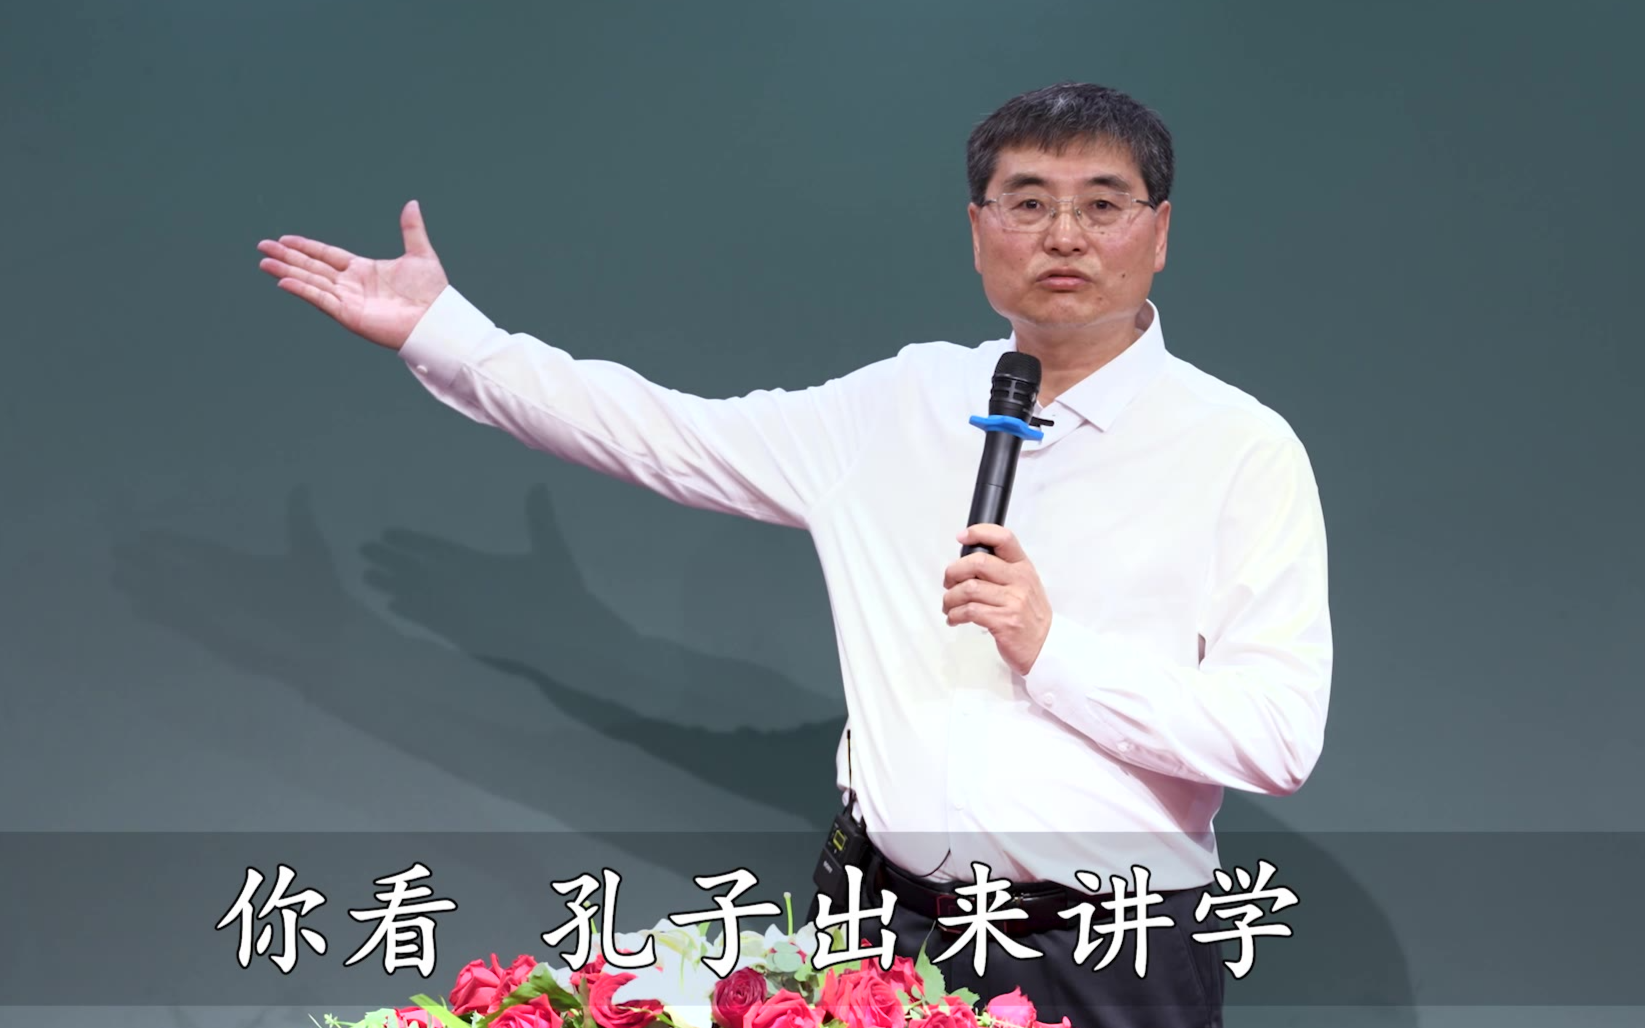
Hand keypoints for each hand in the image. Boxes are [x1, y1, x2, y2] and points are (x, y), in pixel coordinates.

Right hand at [256, 199, 448, 350]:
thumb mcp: (420, 254)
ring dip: (287, 271)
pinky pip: (321, 299)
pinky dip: (302, 290)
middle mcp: (351, 285)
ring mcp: (348, 300)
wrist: (437, 318)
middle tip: (263, 247)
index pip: (327, 255)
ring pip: (311, 281)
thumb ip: (411, 229)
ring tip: (264, 263)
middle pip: (312, 267)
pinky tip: (284, 281)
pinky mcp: (349, 315)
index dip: (306, 247)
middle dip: (287, 257)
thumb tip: (412, 203)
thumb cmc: (432, 292)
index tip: (284, 239)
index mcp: (363, 270)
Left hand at [943, 523, 1052, 675]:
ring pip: (969, 588)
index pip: (1004, 539)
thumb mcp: (1024, 585)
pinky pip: (969, 611)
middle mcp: (1019, 581)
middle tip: (948, 582)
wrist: (1045, 646)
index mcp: (1023, 567)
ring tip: (949, 605)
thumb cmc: (1029, 616)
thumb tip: (968, 563)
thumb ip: (1002, 571)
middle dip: (954, 572)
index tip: (963, 537)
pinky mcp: (1004, 621)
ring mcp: (1013, 601)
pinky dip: (955, 614)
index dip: (980, 532)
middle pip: (978, 563)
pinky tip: (954, 618)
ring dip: (950, 598)